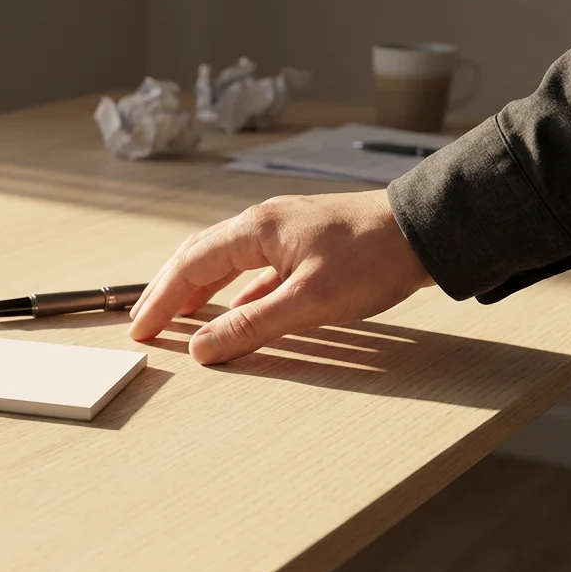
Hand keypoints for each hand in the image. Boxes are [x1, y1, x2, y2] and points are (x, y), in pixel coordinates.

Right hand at [128, 189, 434, 364]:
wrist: (429, 231)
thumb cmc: (372, 260)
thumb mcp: (308, 302)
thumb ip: (250, 326)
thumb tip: (202, 348)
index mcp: (255, 229)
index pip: (189, 265)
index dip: (160, 300)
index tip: (141, 330)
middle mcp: (263, 223)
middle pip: (198, 256)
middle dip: (168, 290)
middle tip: (146, 321)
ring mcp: (284, 231)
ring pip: (225, 260)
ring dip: (197, 288)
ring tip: (179, 317)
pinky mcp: (305, 243)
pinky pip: (253, 266)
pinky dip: (233, 290)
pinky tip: (235, 309)